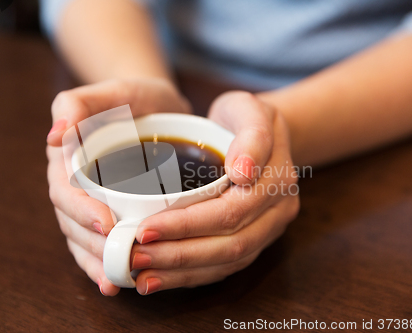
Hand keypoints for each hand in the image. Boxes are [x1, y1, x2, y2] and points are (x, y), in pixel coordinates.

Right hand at [46, 78, 190, 295]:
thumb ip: (79, 103)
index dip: (82, 211)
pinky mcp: (107, 211)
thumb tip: (55, 134)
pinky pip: (98, 241)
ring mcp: (89, 200)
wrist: (157, 107)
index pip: (66, 190)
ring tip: (115, 280)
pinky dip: (104, 262)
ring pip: (82, 237)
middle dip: (92, 243)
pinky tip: (115, 280)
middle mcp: (74, 182)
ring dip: (96, 261)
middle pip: (72, 221)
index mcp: (68, 157)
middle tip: (119, 258)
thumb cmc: (135, 98)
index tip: (107, 224)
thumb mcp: (113, 91)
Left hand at [129, 91, 299, 294]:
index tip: (145, 229)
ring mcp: (267, 230)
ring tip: (142, 277)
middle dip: (178, 255)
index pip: (229, 212)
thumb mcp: (249, 109)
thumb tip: (242, 172)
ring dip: (181, 273)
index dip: (187, 225)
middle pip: (229, 245)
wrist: (260, 133)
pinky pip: (225, 267)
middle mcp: (276, 212)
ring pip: (226, 263)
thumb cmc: (244, 117)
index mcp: (277, 181)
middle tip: (135, 256)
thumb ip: (252, 135)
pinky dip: (191, 276)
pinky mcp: (253, 241)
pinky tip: (160, 278)